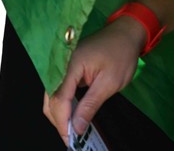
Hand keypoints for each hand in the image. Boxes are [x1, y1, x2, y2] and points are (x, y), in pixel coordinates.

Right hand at [45, 16, 144, 141]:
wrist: (123, 34)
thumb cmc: (120, 56)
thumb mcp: (109, 83)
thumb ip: (90, 105)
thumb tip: (77, 127)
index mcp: (69, 65)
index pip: (59, 99)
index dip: (62, 121)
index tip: (70, 140)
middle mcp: (59, 65)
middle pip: (50, 98)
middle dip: (58, 120)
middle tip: (72, 140)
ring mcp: (60, 66)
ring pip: (51, 95)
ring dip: (59, 114)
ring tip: (72, 131)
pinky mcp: (64, 68)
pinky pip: (58, 89)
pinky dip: (63, 104)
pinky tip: (72, 116)